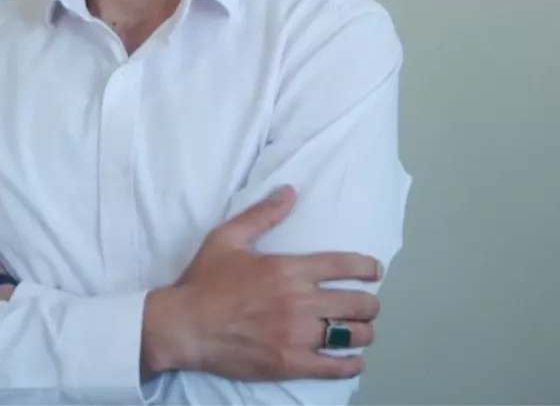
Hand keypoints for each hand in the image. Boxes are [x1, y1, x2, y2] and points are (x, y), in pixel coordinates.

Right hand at [141, 186, 382, 381]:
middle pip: (358, 304)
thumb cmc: (204, 282)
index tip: (374, 271)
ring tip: (360, 331)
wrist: (184, 326)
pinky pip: (336, 367)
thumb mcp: (227, 238)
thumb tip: (289, 191)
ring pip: (353, 335)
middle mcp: (300, 302)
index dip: (368, 268)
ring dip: (363, 332)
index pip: (345, 266)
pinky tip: (353, 360)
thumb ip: (262, 215)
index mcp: (288, 270)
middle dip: (369, 303)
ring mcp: (297, 336)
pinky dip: (352, 364)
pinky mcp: (291, 363)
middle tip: (366, 305)